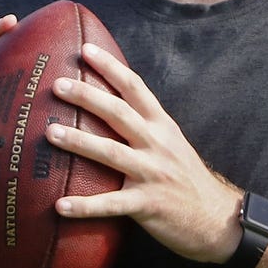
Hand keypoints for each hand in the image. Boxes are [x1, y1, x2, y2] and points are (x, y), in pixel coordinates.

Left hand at [46, 43, 242, 263]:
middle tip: (58, 84)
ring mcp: (152, 174)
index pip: (135, 88)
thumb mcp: (171, 143)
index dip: (110, 67)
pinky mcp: (148, 205)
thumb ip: (144, 125)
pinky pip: (111, 205)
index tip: (85, 49)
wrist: (218, 218)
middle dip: (87, 96)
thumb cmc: (186, 179)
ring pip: (112, 153)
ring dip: (79, 142)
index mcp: (162, 126)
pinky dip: (84, 206)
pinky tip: (59, 206)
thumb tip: (107, 106)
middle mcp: (157, 144)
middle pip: (119, 114)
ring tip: (49, 133)